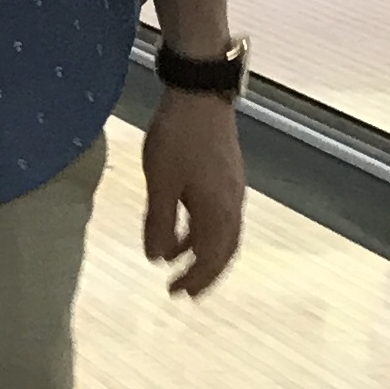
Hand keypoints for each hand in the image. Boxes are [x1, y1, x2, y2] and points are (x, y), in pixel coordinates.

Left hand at [140, 88, 244, 297]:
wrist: (199, 95)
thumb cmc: (178, 139)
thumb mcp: (161, 184)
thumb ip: (160, 223)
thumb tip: (157, 258)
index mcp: (218, 211)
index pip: (212, 258)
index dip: (196, 279)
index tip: (177, 293)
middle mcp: (232, 204)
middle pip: (224, 250)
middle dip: (205, 273)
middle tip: (184, 291)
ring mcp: (231, 188)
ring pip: (222, 232)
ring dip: (202, 251)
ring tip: (177, 262)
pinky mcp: (226, 174)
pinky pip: (218, 214)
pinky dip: (201, 229)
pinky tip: (181, 226)